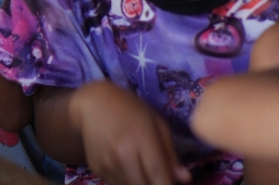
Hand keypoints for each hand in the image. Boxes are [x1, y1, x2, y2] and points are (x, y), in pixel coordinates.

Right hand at [76, 81, 190, 184]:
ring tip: (139, 166)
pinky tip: (124, 164)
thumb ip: (170, 151)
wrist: (92, 103)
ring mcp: (107, 162)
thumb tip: (186, 178)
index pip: (159, 176)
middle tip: (156, 175)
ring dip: (139, 183)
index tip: (170, 182)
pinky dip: (124, 180)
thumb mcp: (155, 122)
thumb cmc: (129, 108)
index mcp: (141, 138)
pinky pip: (116, 184)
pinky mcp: (97, 168)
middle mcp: (123, 154)